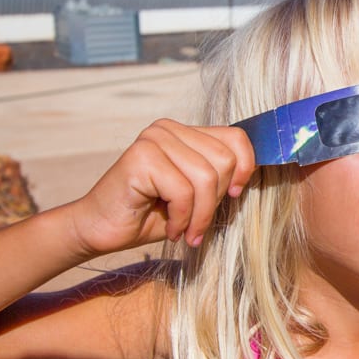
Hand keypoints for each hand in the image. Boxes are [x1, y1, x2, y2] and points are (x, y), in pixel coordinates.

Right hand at [70, 119, 255, 255]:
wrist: (101, 231)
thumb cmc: (152, 215)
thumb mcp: (198, 195)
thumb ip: (221, 178)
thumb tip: (257, 172)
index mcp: (186, 132)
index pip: (237, 138)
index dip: (245, 169)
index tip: (233, 196)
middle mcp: (169, 128)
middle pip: (225, 160)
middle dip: (216, 200)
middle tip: (198, 223)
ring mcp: (153, 139)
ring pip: (206, 177)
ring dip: (200, 215)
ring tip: (185, 231)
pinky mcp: (141, 157)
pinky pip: (183, 191)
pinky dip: (183, 218)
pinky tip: (171, 228)